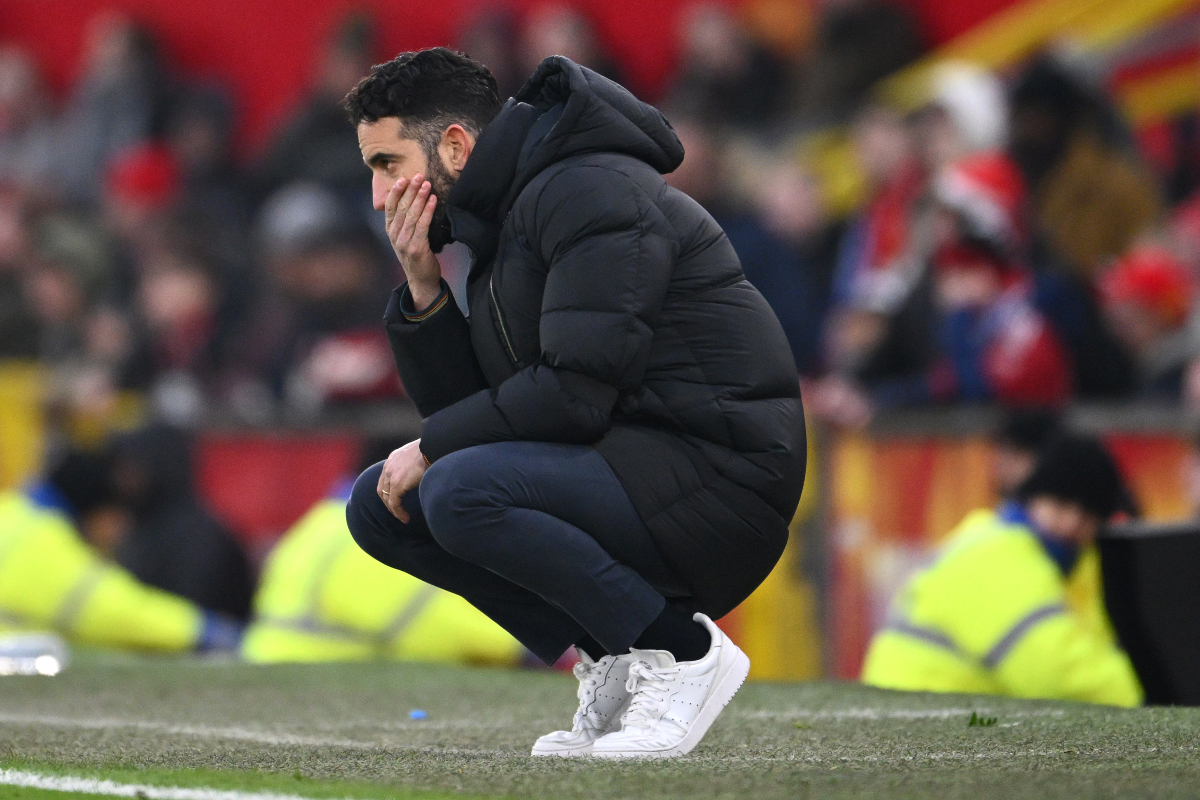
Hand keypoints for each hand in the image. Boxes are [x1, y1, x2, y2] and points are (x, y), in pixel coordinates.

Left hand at [377, 439, 428, 522]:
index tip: (397, 499)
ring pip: (387, 498)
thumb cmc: (431, 450)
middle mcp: (388, 467)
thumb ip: (413, 463)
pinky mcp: (397, 484)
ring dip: (393, 510)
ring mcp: (391, 475)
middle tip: (397, 511)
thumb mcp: (417, 454)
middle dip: (388, 503)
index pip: (385, 479)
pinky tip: (405, 518)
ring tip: (402, 517)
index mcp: (392, 459)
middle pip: (382, 490)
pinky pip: (394, 503)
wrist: (432, 447)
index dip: (389, 491)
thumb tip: (420, 470)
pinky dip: (398, 512)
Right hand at [384, 174, 441, 308]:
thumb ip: (405, 221)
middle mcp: (395, 235)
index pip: (390, 207)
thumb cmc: (416, 255)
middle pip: (402, 208)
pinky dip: (428, 211)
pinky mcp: (416, 248)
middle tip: (418, 176)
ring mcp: (404, 242)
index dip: (396, 192)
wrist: (421, 280)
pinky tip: (433, 201)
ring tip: (427, 184)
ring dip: (420, 197)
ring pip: (412, 215)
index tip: (403, 178)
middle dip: (410, 190)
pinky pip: (423, 226)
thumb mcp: (406, 237)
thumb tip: (412, 198)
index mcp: (391, 230)